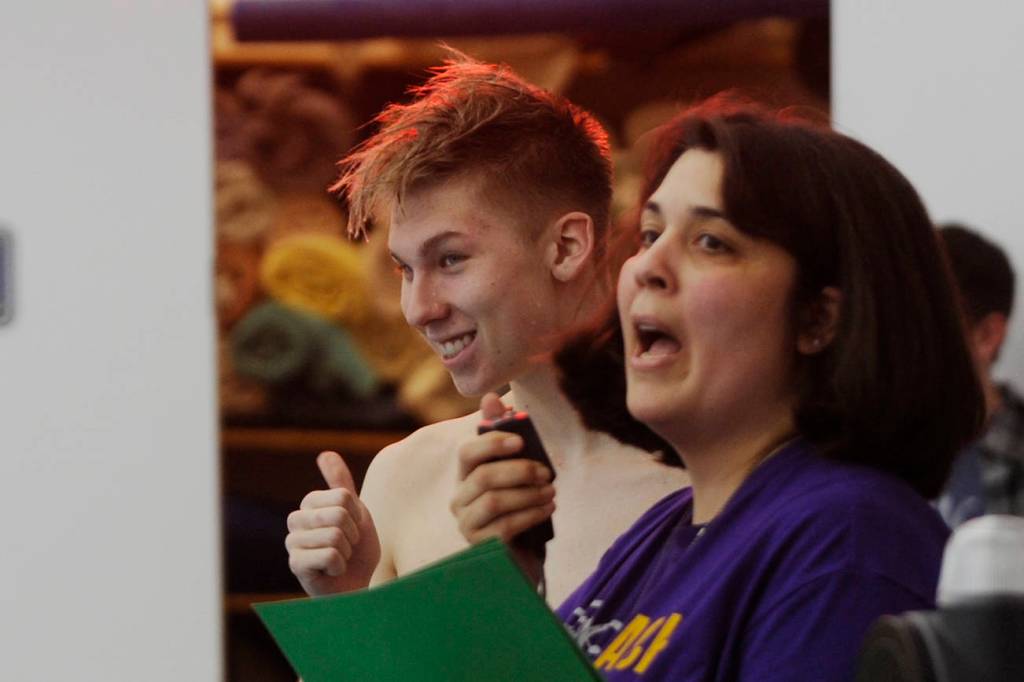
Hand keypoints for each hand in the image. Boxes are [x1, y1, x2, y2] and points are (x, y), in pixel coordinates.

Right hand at [285, 451, 380, 595]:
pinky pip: (330, 555)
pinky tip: (332, 572)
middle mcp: (295, 521)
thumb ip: (340, 484)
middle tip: (347, 547)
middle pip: (338, 514)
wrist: (357, 587)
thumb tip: (325, 453)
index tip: (354, 529)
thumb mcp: (355, 512)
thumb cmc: (356, 551)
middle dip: (353, 534)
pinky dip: (340, 566)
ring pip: (335, 535)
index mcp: (309, 504)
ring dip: (347, 552)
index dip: (358, 516)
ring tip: (340, 560)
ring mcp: (293, 543)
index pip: (344, 496)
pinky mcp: (295, 565)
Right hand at [449, 393, 555, 581]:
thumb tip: (490, 398)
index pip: (468, 452)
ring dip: (528, 493)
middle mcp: (460, 499)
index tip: (522, 440)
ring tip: (551, 492)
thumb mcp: (518, 470)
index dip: (493, 443)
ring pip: (494, 500)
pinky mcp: (481, 546)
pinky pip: (505, 525)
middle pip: (484, 476)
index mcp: (466, 476)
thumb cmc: (520, 505)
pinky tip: (548, 508)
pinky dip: (530, 513)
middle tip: (548, 473)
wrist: (524, 553)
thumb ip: (507, 435)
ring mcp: (467, 524)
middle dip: (520, 470)